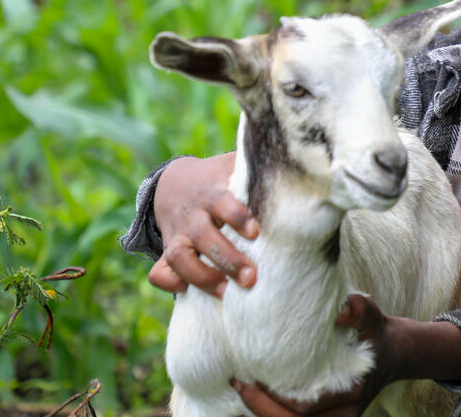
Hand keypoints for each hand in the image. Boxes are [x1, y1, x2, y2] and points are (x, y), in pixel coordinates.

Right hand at [149, 153, 258, 297]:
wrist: (174, 182)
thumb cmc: (220, 179)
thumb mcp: (234, 168)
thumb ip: (260, 170)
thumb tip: (301, 169)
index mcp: (213, 193)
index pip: (222, 202)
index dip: (236, 217)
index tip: (255, 232)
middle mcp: (193, 215)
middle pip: (204, 236)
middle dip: (227, 258)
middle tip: (250, 277)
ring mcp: (178, 234)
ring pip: (179, 257)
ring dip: (202, 276)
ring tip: (227, 292)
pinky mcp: (167, 251)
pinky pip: (158, 272)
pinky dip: (169, 283)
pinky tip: (187, 291)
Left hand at [231, 294, 390, 416]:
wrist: (393, 351)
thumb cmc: (374, 331)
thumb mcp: (370, 314)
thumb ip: (358, 309)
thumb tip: (339, 311)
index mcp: (353, 392)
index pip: (308, 406)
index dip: (276, 397)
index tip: (251, 377)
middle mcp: (344, 414)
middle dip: (261, 409)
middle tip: (239, 384)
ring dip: (263, 414)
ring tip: (240, 394)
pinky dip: (272, 414)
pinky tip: (250, 402)